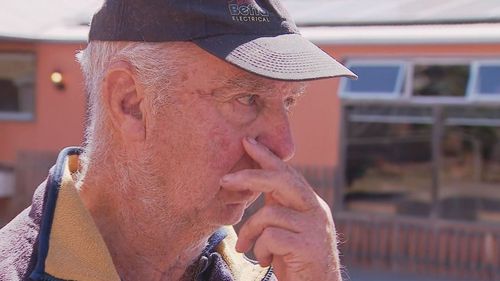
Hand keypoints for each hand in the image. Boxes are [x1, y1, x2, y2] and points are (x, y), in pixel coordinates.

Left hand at [220, 137, 341, 280]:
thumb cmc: (296, 260)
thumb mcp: (286, 229)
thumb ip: (278, 207)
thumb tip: (253, 184)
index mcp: (308, 203)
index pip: (287, 173)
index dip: (267, 156)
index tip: (247, 141)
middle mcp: (315, 210)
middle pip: (281, 181)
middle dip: (250, 177)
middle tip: (224, 180)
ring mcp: (314, 227)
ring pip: (270, 214)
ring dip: (250, 232)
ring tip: (245, 247)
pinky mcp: (309, 246)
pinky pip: (271, 237)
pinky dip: (261, 250)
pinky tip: (265, 261)